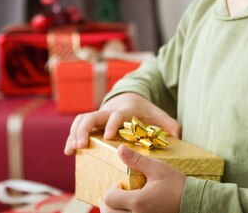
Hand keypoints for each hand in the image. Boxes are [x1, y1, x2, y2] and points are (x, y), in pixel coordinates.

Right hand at [63, 92, 179, 155]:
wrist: (130, 96)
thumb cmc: (144, 110)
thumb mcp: (158, 115)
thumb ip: (168, 124)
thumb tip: (178, 134)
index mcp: (126, 110)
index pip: (117, 115)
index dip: (113, 124)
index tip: (109, 137)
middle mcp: (109, 111)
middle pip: (93, 116)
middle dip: (85, 130)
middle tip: (81, 146)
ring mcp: (99, 114)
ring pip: (82, 119)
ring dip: (74, 133)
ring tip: (71, 151)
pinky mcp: (92, 120)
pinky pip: (78, 125)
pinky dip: (71, 136)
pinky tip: (69, 151)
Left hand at [100, 145, 185, 212]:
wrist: (193, 202)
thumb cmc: (176, 185)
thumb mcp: (157, 168)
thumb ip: (136, 160)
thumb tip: (120, 149)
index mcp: (137, 202)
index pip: (109, 198)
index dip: (112, 189)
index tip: (121, 184)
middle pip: (108, 212)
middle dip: (110, 201)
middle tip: (121, 193)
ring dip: (116, 210)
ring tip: (126, 201)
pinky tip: (133, 209)